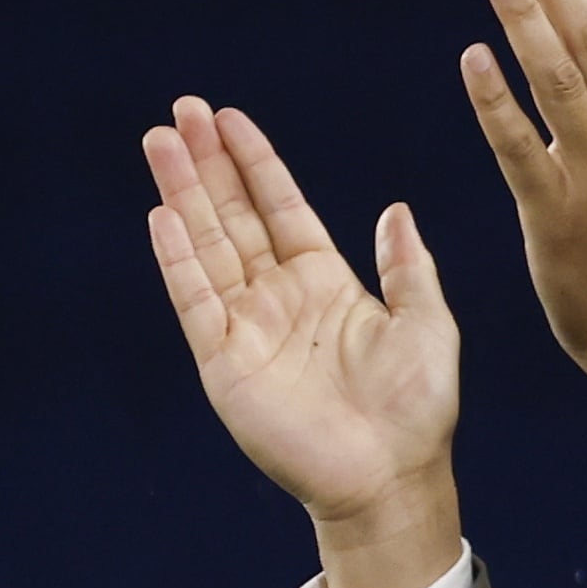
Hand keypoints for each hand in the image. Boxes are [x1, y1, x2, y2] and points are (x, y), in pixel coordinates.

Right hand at [144, 98, 463, 587]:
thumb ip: (406, 267)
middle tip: (181, 110)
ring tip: (159, 142)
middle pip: (233, 216)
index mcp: (325, 281)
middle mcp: (279, 298)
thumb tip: (394, 209)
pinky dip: (179, 260)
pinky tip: (163, 216)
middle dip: (207, 164)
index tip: (228, 118)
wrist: (392, 477)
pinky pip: (197, 302)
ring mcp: (248, 328)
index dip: (254, 162)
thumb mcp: (427, 323)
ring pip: (208, 246)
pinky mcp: (226, 364)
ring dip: (183, 195)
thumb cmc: (417, 408)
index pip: (280, 206)